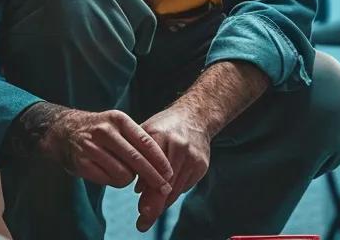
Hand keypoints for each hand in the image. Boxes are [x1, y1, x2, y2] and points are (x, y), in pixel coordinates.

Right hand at [39, 108, 174, 193]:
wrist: (63, 131)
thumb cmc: (100, 131)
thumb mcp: (117, 125)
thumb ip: (136, 141)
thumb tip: (162, 166)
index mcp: (118, 119)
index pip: (145, 141)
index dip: (159, 160)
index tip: (170, 172)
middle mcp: (105, 132)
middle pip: (136, 160)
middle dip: (153, 177)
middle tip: (164, 188)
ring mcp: (92, 147)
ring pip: (123, 173)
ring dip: (130, 179)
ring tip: (127, 175)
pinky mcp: (82, 163)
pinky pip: (108, 180)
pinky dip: (115, 182)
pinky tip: (112, 176)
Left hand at [136, 106, 214, 231]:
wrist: (194, 116)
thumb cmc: (164, 127)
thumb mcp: (146, 134)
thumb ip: (139, 157)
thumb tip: (138, 190)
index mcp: (160, 136)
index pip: (153, 171)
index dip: (148, 194)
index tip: (141, 212)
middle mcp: (179, 147)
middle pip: (166, 184)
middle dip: (154, 206)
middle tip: (143, 223)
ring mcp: (193, 156)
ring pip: (176, 188)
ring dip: (163, 203)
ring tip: (149, 216)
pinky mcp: (201, 164)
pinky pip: (184, 185)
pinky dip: (172, 193)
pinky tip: (163, 198)